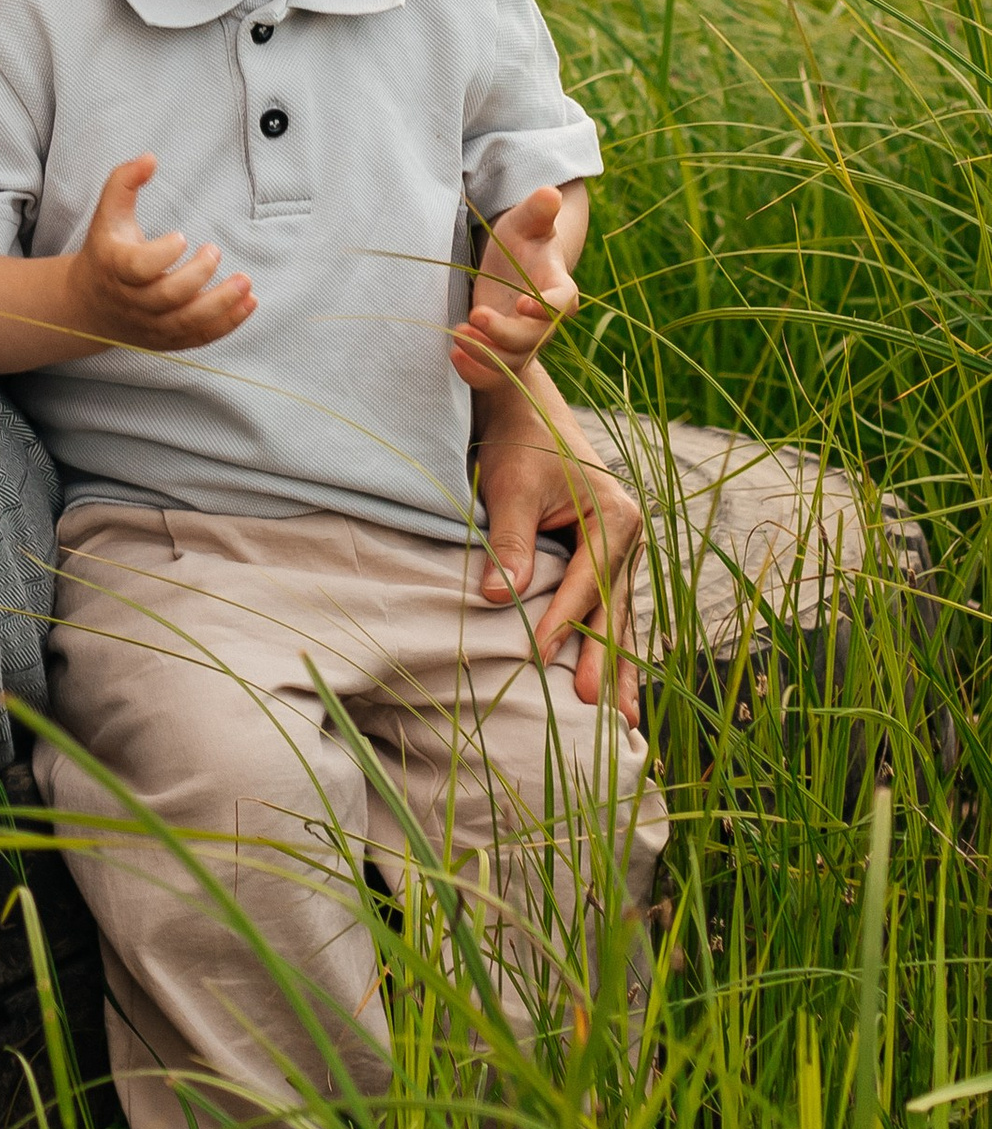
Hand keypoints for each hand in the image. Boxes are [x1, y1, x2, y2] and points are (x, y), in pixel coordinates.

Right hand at [66, 155, 257, 354]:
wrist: (90, 305)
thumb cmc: (106, 250)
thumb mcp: (108, 213)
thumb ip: (125, 181)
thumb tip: (150, 158)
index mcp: (115, 268)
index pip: (138, 268)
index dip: (162, 254)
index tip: (182, 236)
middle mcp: (132, 302)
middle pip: (168, 297)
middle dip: (197, 276)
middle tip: (214, 251)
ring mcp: (151, 325)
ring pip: (187, 322)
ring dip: (221, 305)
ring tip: (246, 283)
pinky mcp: (167, 339)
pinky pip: (199, 337)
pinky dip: (227, 324)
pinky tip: (248, 303)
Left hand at [452, 184, 582, 383]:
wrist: (516, 262)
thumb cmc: (524, 237)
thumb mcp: (528, 220)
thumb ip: (539, 210)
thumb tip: (551, 192)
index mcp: (559, 287)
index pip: (561, 303)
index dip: (547, 308)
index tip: (524, 304)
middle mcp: (545, 321)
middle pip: (533, 339)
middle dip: (505, 333)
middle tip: (474, 317)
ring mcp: (524, 339)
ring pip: (513, 362)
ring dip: (487, 357)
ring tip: (458, 338)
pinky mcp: (503, 350)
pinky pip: (496, 375)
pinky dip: (477, 373)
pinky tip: (454, 355)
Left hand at [472, 367, 642, 723]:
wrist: (524, 405)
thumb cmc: (516, 442)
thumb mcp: (509, 487)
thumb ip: (509, 542)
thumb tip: (498, 599)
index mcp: (615, 515)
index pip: (586, 582)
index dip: (562, 621)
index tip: (540, 657)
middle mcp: (629, 535)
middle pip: (613, 609)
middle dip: (605, 661)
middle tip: (595, 711)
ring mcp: (623, 550)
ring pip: (618, 617)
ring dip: (619, 667)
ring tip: (623, 723)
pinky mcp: (606, 558)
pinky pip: (610, 609)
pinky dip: (612, 647)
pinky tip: (618, 690)